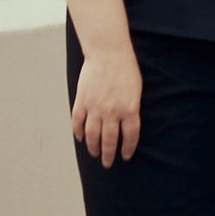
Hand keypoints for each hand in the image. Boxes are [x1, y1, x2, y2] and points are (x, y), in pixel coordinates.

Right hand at [71, 44, 142, 165]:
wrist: (108, 52)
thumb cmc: (125, 68)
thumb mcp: (136, 90)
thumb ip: (131, 109)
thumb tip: (127, 126)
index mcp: (129, 109)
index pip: (130, 137)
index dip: (127, 149)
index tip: (125, 156)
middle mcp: (112, 112)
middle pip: (110, 140)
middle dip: (109, 155)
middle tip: (107, 163)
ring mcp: (95, 107)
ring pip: (92, 135)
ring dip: (93, 147)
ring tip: (95, 153)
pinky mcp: (82, 101)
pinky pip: (78, 122)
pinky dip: (78, 132)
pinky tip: (80, 137)